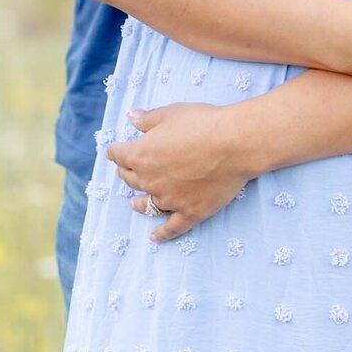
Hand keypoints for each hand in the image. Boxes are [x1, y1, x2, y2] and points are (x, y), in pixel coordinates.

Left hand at [106, 103, 251, 242]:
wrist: (234, 144)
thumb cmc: (202, 123)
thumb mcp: (170, 113)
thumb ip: (147, 119)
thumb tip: (130, 118)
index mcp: (140, 154)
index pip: (118, 155)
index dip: (117, 151)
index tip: (117, 150)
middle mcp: (149, 180)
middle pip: (130, 179)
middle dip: (127, 172)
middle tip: (129, 170)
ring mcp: (169, 199)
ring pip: (146, 204)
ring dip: (138, 203)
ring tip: (134, 204)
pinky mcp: (189, 212)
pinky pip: (171, 227)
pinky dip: (162, 234)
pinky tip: (154, 238)